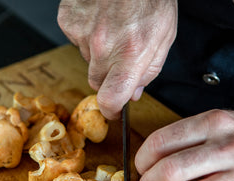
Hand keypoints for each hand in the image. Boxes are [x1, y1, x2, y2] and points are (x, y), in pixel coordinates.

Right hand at [58, 0, 177, 119]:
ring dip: (99, 51)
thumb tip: (134, 93)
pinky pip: (76, 38)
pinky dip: (87, 33)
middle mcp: (102, 48)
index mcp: (129, 55)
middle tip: (120, 55)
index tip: (114, 110)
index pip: (110, 100)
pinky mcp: (69, 21)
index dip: (112, 109)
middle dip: (109, 76)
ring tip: (113, 27)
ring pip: (87, 59)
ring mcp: (82, 34)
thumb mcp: (164, 36)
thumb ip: (149, 71)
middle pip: (97, 82)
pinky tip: (101, 17)